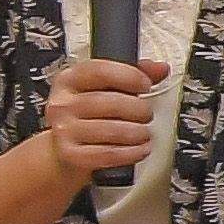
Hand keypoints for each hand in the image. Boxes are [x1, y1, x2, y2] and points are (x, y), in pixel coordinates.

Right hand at [38, 55, 162, 183]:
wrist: (63, 148)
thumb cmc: (89, 113)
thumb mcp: (104, 87)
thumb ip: (133, 73)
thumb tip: (161, 68)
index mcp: (70, 80)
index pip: (100, 71)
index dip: (130, 77)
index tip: (145, 85)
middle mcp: (62, 104)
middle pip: (110, 102)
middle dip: (139, 109)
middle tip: (147, 114)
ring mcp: (64, 130)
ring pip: (112, 130)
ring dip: (138, 133)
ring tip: (145, 133)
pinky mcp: (71, 155)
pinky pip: (109, 154)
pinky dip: (132, 152)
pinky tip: (141, 148)